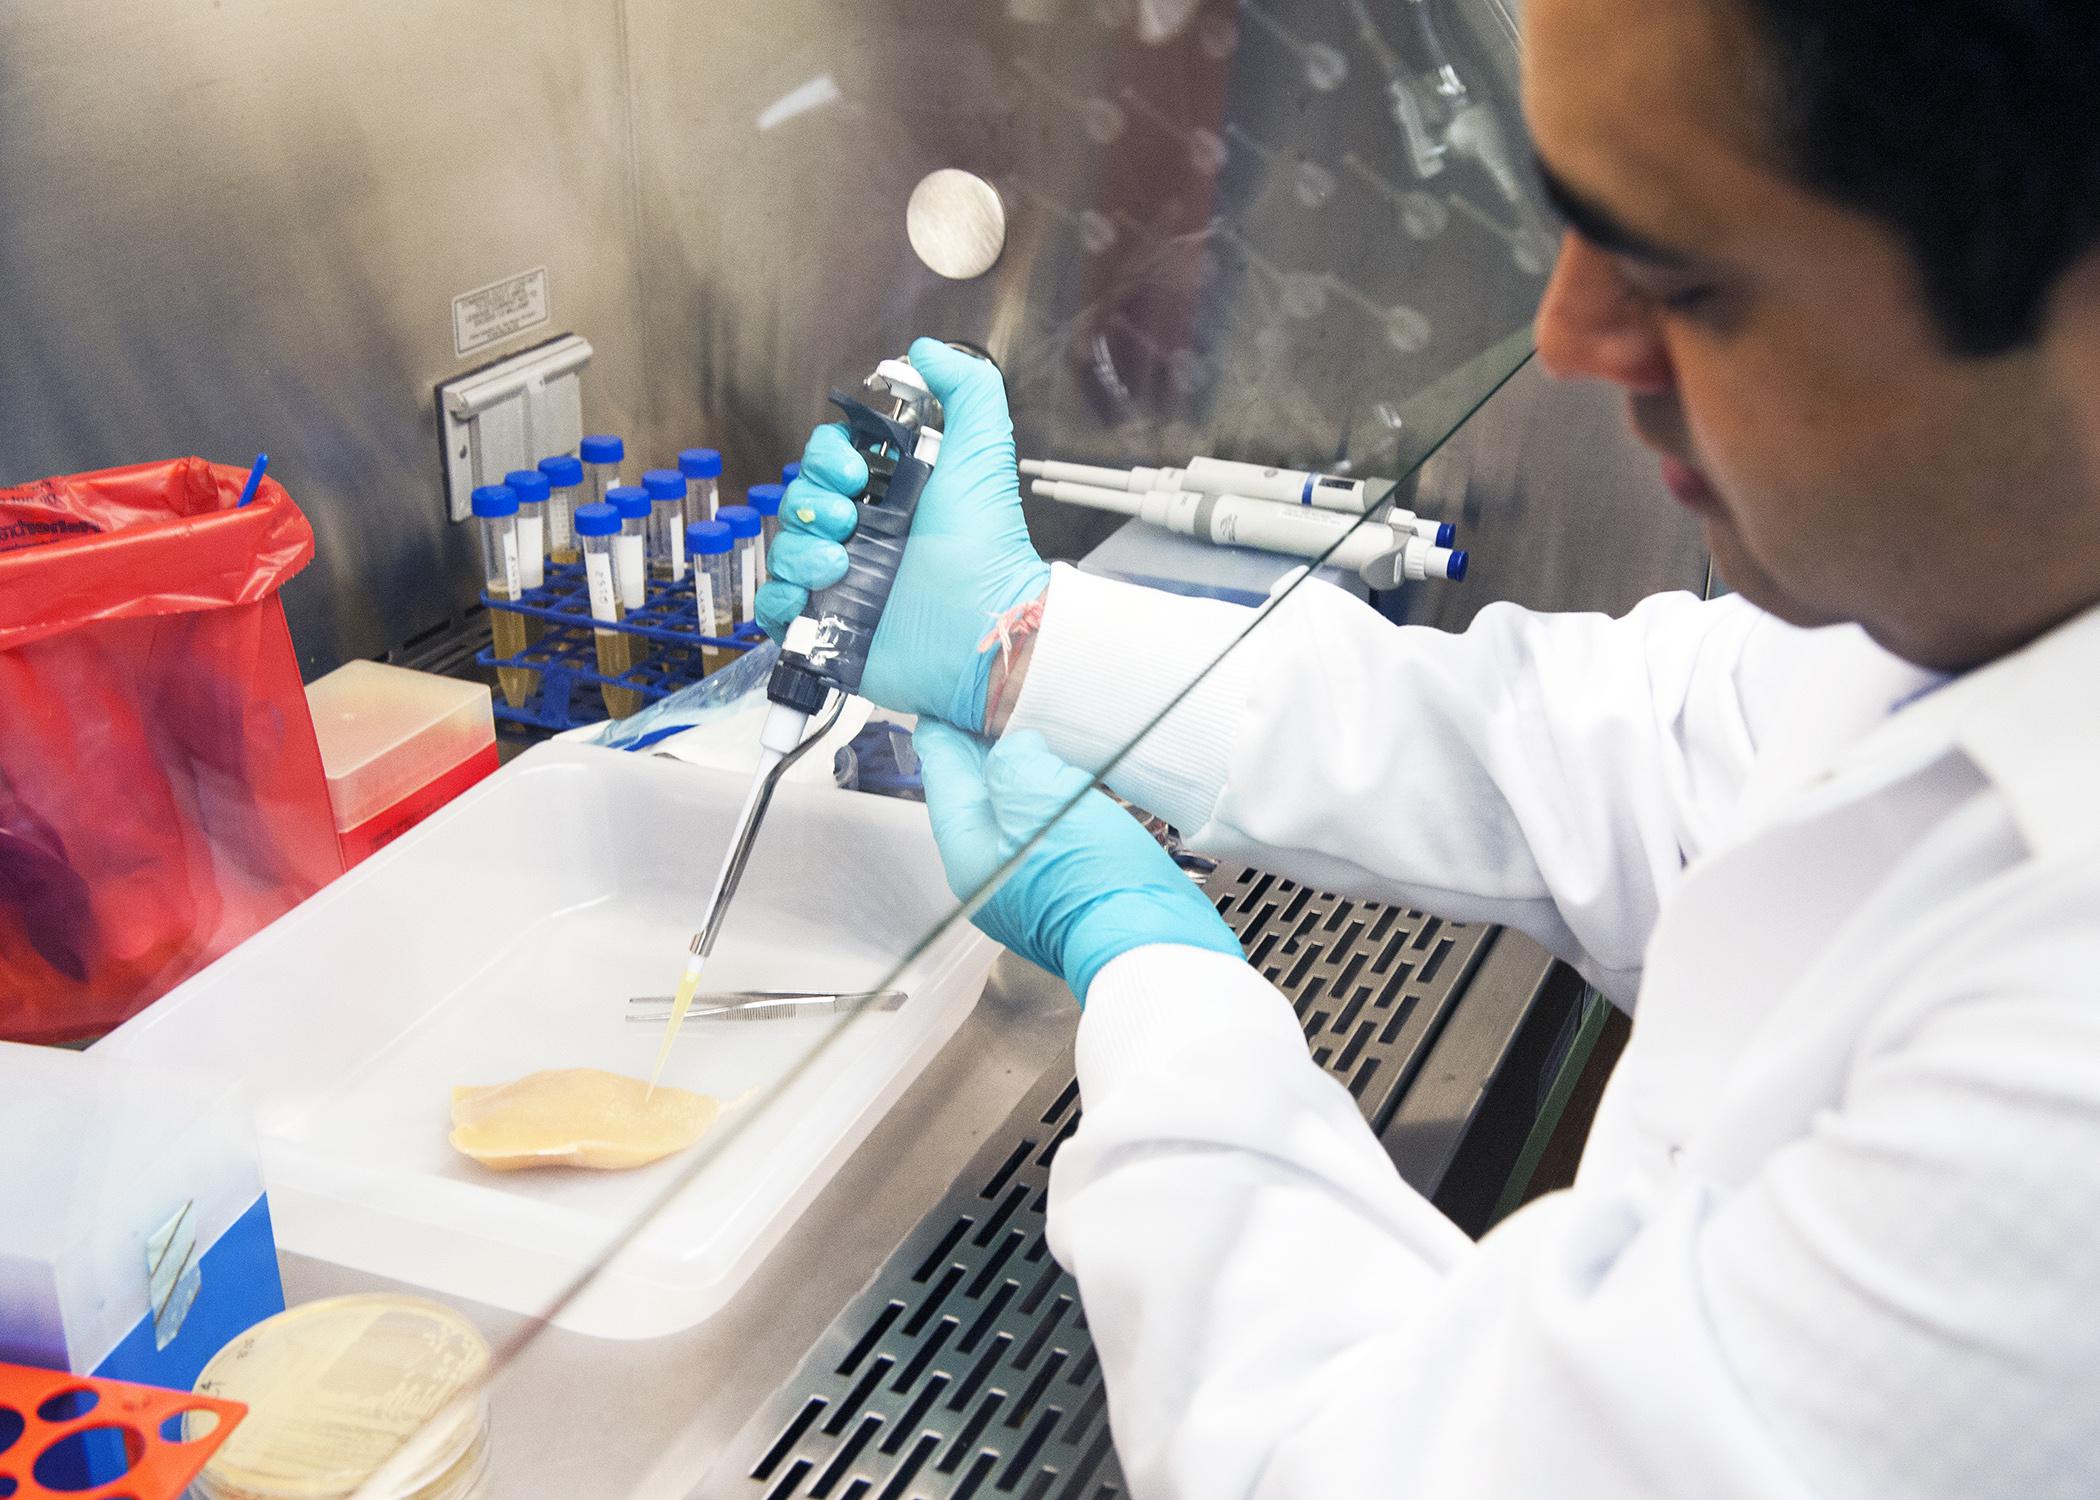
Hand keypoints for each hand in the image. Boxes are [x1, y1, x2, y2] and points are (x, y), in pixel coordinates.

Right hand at [757, 338, 1050, 730]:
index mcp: (888, 495)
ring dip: (800, 550)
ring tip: (842, 566)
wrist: (983, 629)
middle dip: (812, 502)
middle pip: (796, 499)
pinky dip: (780, 598)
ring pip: (783, 548)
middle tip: (851, 521)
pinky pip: (773, 606)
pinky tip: (811, 596)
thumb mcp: (983, 453)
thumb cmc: (986, 547)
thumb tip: (925, 350)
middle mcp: (861, 535)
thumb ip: (965, 390)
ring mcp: (839, 583)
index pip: (827, 458)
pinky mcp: (825, 629)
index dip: (829, 457)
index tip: (856, 471)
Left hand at [913, 722, 1243, 1002]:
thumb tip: (1018, 751)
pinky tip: (1073, 783)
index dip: (944, 728)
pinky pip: (1048, 832)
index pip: (943, 772)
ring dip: (1024, 773)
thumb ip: (1012, 761)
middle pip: (977, 793)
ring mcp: (1027, 884)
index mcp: (968, 850)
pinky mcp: (1066, 888)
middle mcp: (988, 873)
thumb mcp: (1040, 798)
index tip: (943, 699)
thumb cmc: (1092, 880)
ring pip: (1015, 812)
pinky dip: (1053, 802)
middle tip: (992, 705)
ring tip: (1036, 734)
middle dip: (984, 748)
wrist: (1149, 942)